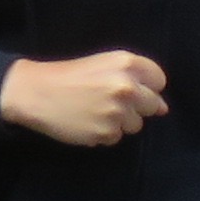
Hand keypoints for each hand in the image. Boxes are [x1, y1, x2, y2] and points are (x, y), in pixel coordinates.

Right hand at [2, 50, 170, 146]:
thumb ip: (135, 79)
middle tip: (110, 102)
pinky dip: (104, 133)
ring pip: (136, 125)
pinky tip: (87, 122)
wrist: (36, 92)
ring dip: (120, 122)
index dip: (147, 87)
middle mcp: (127, 86)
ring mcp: (117, 111)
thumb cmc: (69, 75)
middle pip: (152, 105)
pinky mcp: (106, 132)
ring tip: (96, 111)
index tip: (130, 89)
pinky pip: (116, 137)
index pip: (159, 81)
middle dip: (136, 106)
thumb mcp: (103, 64)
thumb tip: (163, 108)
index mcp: (126, 63)